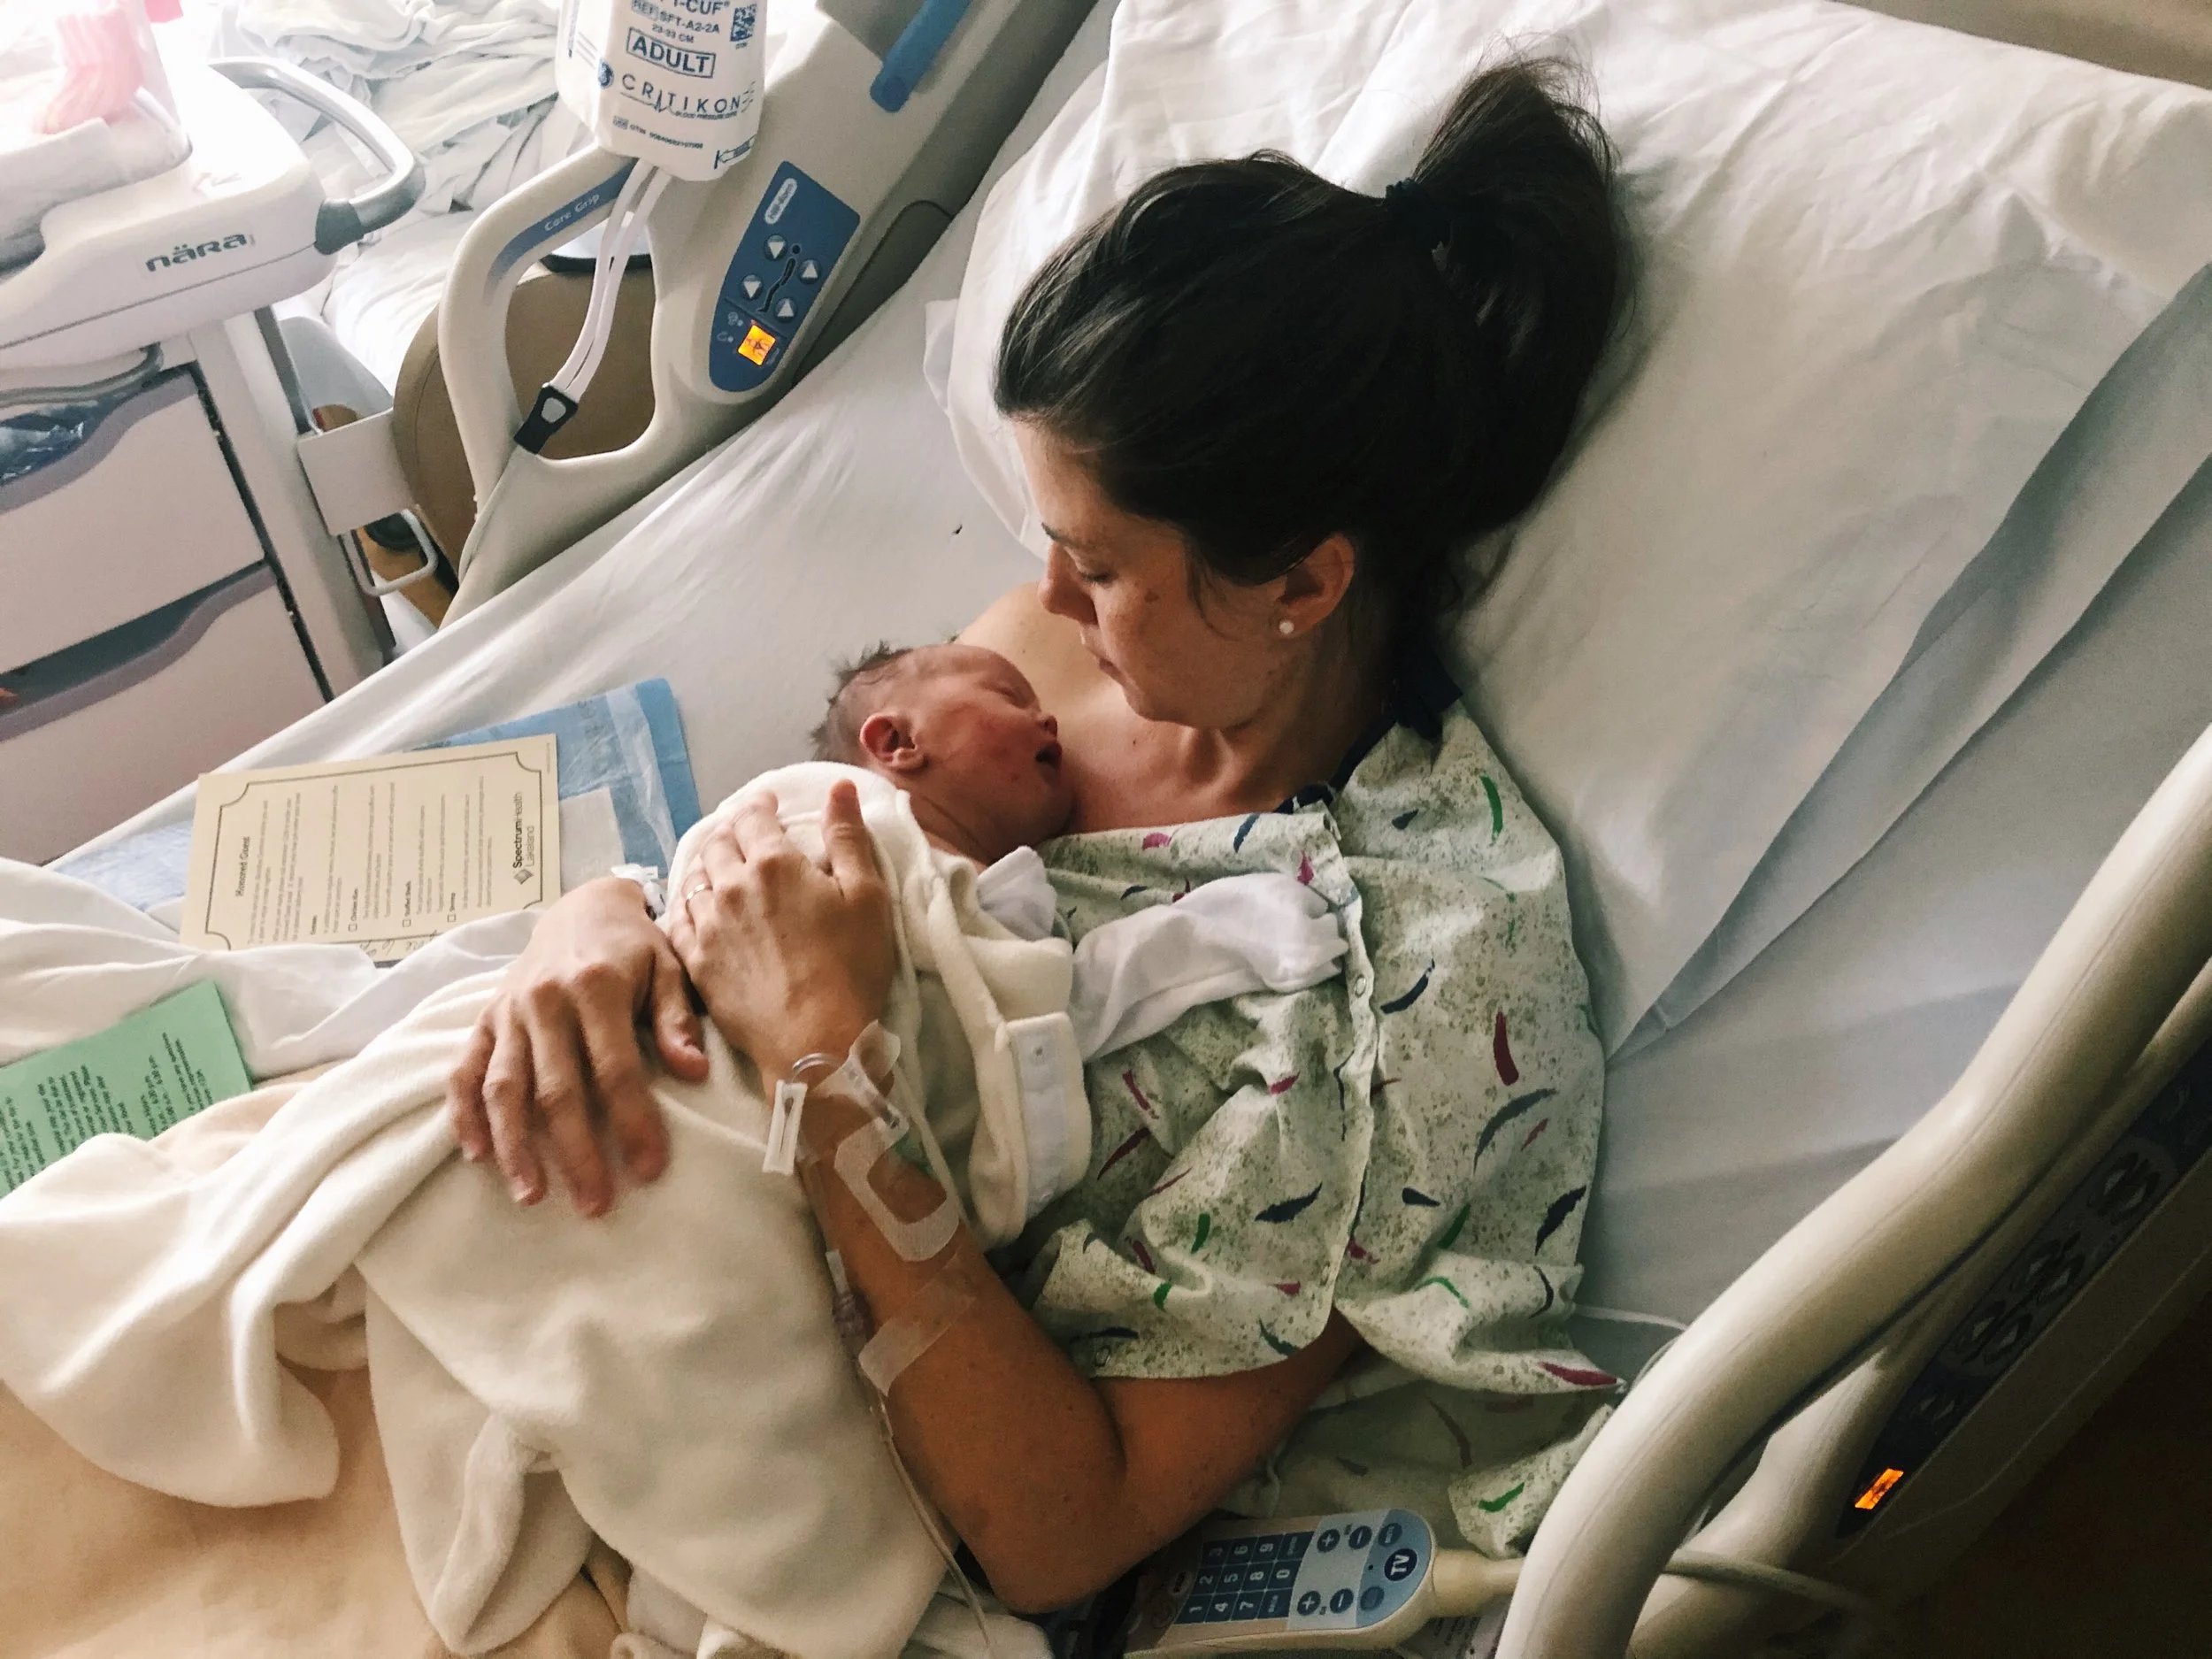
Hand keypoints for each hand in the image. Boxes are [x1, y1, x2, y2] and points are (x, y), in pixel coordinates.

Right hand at [445, 875, 707, 1214]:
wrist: (583, 906)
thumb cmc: (636, 948)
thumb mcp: (670, 968)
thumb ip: (677, 1019)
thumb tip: (694, 1072)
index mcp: (597, 988)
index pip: (616, 1069)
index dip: (633, 1122)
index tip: (651, 1170)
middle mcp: (546, 1002)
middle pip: (557, 1090)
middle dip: (575, 1153)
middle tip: (595, 1205)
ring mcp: (509, 1013)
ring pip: (504, 1088)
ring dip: (515, 1146)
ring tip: (532, 1195)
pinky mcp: (484, 1020)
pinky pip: (464, 1070)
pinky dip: (464, 1113)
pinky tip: (475, 1155)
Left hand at [666, 782, 895, 1080]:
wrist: (814, 1039)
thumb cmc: (851, 967)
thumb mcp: (867, 895)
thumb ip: (848, 837)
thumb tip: (840, 788)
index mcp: (774, 863)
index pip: (753, 816)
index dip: (760, 804)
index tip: (767, 803)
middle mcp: (731, 886)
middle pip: (718, 843)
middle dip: (732, 832)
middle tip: (745, 835)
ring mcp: (708, 925)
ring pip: (694, 878)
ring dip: (707, 866)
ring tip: (720, 868)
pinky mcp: (696, 962)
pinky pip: (679, 920)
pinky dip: (687, 905)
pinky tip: (697, 908)